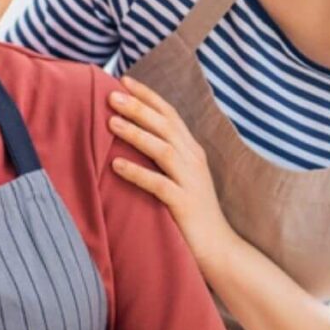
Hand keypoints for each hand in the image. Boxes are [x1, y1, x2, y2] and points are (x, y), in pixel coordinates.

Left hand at [108, 76, 234, 266]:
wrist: (219, 248)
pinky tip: (116, 166)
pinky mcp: (185, 204)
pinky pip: (159, 184)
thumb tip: (131, 136)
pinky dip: (137, 173)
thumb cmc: (192, 213)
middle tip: (112, 94)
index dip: (148, 96)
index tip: (124, 80)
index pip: (170, 114)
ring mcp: (191, 181)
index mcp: (192, 151)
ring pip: (163, 149)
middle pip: (166, 125)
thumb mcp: (180, 177)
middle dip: (139, 107)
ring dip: (137, 133)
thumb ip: (163, 156)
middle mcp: (194, 160)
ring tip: (111, 122)